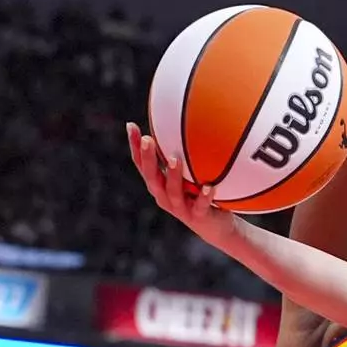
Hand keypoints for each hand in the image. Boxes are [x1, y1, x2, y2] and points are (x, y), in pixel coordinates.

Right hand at [128, 122, 236, 249]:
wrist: (216, 227)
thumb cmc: (201, 195)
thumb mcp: (192, 173)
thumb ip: (185, 154)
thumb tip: (189, 120)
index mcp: (159, 185)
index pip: (142, 165)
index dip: (135, 147)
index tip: (131, 126)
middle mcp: (165, 197)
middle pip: (151, 178)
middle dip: (148, 159)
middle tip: (147, 139)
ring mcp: (181, 208)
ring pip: (173, 192)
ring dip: (172, 176)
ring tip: (174, 160)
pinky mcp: (198, 218)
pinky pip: (200, 207)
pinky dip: (204, 197)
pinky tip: (209, 187)